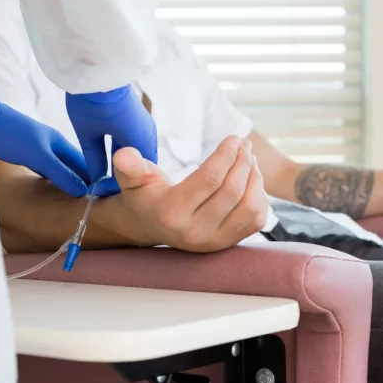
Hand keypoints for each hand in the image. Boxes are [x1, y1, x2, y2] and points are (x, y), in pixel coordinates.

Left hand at [0, 66, 88, 196]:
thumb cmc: (9, 135)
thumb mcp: (38, 157)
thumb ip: (60, 173)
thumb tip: (82, 191)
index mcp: (59, 142)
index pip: (84, 164)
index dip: (94, 179)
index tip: (104, 197)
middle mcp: (51, 144)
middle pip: (73, 166)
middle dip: (83, 181)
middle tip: (93, 203)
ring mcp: (38, 147)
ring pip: (59, 167)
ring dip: (68, 181)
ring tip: (76, 199)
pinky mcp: (25, 152)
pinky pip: (46, 168)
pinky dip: (52, 178)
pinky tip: (51, 187)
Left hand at [65, 86, 157, 196]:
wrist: (96, 67)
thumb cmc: (91, 101)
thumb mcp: (88, 134)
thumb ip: (95, 159)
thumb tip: (97, 180)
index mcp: (138, 142)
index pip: (137, 175)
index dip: (122, 186)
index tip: (105, 193)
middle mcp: (147, 134)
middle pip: (140, 165)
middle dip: (126, 177)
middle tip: (106, 188)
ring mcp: (145, 125)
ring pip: (139, 154)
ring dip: (128, 165)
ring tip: (109, 176)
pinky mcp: (139, 117)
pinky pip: (137, 142)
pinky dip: (128, 153)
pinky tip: (114, 159)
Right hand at [96, 136, 267, 251]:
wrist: (149, 227)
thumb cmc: (144, 196)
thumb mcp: (131, 180)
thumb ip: (129, 166)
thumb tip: (124, 154)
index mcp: (171, 212)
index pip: (209, 179)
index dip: (226, 155)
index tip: (233, 138)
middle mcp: (194, 232)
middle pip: (233, 192)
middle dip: (243, 162)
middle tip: (243, 145)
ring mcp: (213, 242)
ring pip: (249, 207)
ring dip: (255, 179)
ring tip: (249, 160)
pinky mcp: (226, 244)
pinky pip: (256, 220)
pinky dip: (259, 197)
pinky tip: (250, 181)